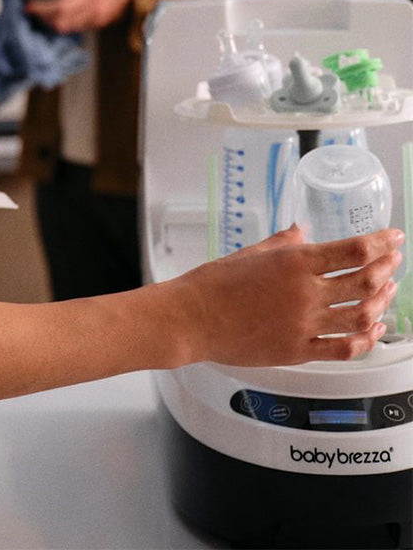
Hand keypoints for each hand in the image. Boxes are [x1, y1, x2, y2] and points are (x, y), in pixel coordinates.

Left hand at [23, 0, 131, 32]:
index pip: (60, 7)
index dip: (42, 9)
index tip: (30, 5)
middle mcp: (94, 8)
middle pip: (61, 21)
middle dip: (43, 17)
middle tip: (33, 9)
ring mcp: (98, 18)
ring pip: (68, 28)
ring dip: (52, 23)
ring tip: (42, 13)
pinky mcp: (101, 23)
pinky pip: (78, 28)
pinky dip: (65, 25)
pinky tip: (58, 17)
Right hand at [172, 226, 404, 366]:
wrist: (191, 319)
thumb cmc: (212, 285)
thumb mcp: (249, 253)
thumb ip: (282, 243)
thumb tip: (303, 233)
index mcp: (293, 263)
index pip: (353, 250)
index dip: (381, 243)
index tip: (394, 238)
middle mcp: (305, 294)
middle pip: (365, 282)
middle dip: (387, 269)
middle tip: (394, 261)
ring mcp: (305, 325)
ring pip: (362, 316)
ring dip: (382, 302)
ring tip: (388, 291)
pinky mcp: (299, 351)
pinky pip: (345, 349)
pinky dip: (366, 339)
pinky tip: (373, 329)